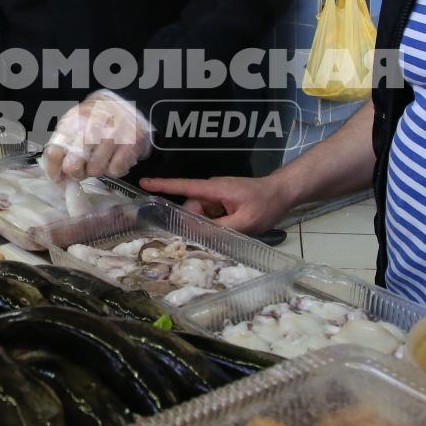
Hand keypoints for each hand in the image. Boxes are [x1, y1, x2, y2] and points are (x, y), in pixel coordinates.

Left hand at [45, 90, 151, 182]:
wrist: (127, 101)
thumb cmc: (97, 117)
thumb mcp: (75, 123)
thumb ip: (62, 146)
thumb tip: (56, 174)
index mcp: (72, 121)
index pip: (54, 153)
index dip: (54, 171)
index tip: (59, 178)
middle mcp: (91, 126)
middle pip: (73, 166)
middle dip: (77, 173)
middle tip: (83, 168)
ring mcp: (113, 134)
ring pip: (95, 171)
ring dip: (97, 169)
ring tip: (102, 157)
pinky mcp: (131, 143)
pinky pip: (116, 170)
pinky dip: (115, 168)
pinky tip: (116, 156)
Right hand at [137, 174, 291, 233]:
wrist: (282, 193)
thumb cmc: (265, 204)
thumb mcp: (245, 221)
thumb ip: (221, 229)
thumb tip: (198, 235)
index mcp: (214, 189)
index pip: (184, 187)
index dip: (163, 186)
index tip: (143, 184)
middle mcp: (211, 190)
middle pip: (191, 209)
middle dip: (194, 224)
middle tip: (204, 242)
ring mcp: (217, 196)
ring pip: (201, 214)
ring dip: (207, 226)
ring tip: (224, 235)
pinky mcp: (222, 202)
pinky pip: (210, 215)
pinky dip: (214, 224)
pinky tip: (226, 233)